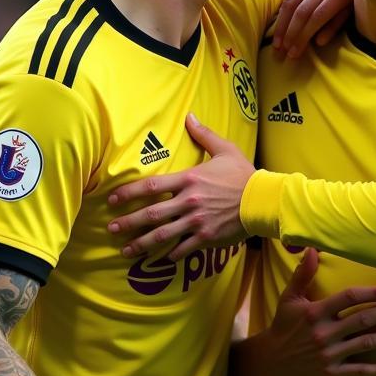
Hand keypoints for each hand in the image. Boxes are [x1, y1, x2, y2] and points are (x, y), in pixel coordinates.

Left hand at [108, 113, 252, 260]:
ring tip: (125, 250)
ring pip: (162, 235)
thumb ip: (204, 134)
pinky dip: (170, 255)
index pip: (151, 186)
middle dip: (128, 222)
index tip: (112, 199)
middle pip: (150, 214)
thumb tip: (190, 116)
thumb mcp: (225, 149)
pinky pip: (183, 248)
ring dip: (141, 243)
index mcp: (189, 179)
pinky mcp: (207, 238)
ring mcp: (197, 222)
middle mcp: (188, 202)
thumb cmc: (244, 174)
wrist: (264, 200)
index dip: (128, 193)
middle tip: (111, 228)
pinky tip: (160, 259)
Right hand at [248, 249, 375, 375]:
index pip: (348, 298)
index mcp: (316, 312)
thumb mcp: (290, 298)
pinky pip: (358, 371)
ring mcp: (329, 354)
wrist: (270, 362)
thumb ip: (302, 274)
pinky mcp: (331, 374)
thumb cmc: (283, 326)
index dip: (371, 293)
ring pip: (365, 344)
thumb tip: (311, 249)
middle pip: (362, 320)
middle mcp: (324, 333)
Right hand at [272, 0, 352, 59]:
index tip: (294, 53)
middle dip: (290, 33)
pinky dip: (284, 12)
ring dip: (282, 24)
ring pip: (292, 1)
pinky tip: (280, 25)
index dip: (303, 36)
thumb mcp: (353, 10)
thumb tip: (318, 42)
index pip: (316, 17)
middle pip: (302, 11)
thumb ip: (336, 25)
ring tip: (276, 42)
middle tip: (282, 51)